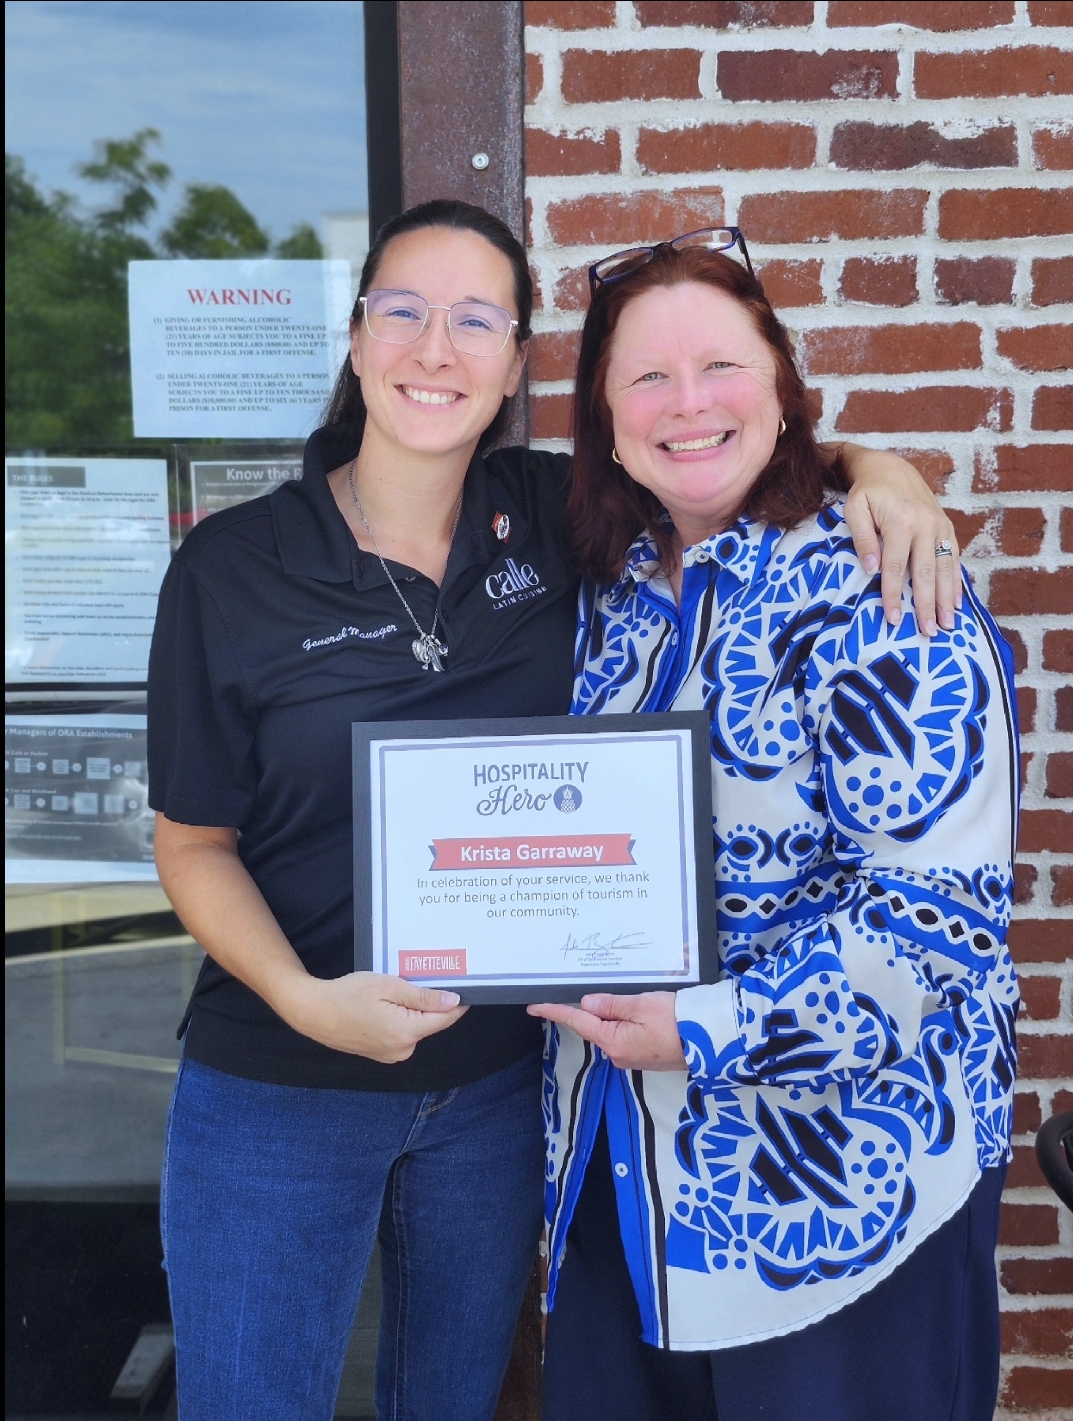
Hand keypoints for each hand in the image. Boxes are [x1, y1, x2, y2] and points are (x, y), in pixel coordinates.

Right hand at [283, 971, 466, 1062]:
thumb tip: (453, 1002)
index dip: (457, 1002)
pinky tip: (384, 1005)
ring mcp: (391, 1055)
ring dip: (412, 1010)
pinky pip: (401, 1034)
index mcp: (407, 1032)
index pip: (445, 1018)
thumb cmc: (348, 994)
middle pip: (430, 1023)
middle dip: (430, 1003)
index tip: (464, 985)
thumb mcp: (388, 986)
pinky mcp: (381, 1054)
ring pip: (415, 1028)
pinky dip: (400, 1019)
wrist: (314, 1012)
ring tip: (395, 990)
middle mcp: (402, 1049)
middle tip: (418, 978)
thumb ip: (423, 997)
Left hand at [528, 992, 685, 1070]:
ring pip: (613, 1029)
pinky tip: (644, 1012)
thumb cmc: (678, 1021)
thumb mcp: (641, 1005)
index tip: (534, 1006)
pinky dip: (628, 1022)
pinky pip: (626, 1035)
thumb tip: (587, 1004)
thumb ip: (611, 1004)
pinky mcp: (645, 1057)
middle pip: (595, 1025)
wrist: (711, 1041)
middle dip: (596, 1008)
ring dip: (616, 1014)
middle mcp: (618, 1055)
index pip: (577, 1022)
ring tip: (638, 1001)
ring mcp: (632, 1058)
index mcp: (613, 1042)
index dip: (555, 1011)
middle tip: (608, 990)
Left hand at [839, 444, 961, 635]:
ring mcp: (939, 526)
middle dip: (927, 604)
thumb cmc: (867, 493)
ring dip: (947, 598)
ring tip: (948, 624)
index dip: (894, 595)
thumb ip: (862, 539)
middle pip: (926, 572)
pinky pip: (954, 557)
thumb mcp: (854, 510)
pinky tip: (958, 602)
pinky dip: (957, 581)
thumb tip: (872, 570)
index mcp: (900, 522)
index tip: (894, 619)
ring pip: (945, 568)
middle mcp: (925, 525)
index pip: (895, 567)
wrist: (890, 468)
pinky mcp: (947, 527)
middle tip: (928, 632)